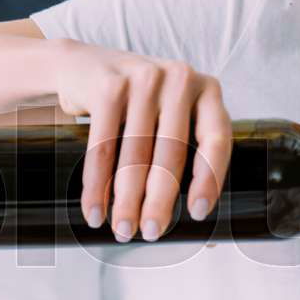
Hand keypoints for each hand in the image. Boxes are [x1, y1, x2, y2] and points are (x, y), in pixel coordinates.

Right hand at [50, 41, 231, 241]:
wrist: (83, 67)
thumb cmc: (136, 103)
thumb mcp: (169, 113)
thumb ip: (185, 147)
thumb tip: (193, 213)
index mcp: (206, 90)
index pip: (216, 139)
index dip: (209, 179)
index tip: (197, 212)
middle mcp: (179, 79)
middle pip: (172, 153)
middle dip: (159, 200)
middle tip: (151, 232)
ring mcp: (144, 78)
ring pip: (135, 154)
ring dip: (126, 200)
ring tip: (122, 228)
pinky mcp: (108, 86)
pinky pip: (102, 147)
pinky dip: (96, 184)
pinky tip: (95, 208)